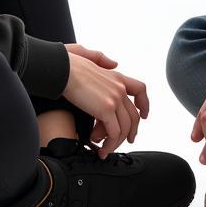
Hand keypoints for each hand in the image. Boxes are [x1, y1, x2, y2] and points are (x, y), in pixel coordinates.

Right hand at [62, 44, 149, 158]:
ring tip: (106, 150)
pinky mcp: (106, 109)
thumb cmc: (68, 63)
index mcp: (116, 76)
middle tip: (126, 141)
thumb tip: (114, 63)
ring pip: (125, 128)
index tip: (144, 115)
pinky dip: (109, 144)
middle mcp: (119, 87)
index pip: (140, 89)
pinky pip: (114, 133)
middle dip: (132, 131)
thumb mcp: (88, 56)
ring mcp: (114, 98)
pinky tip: (101, 149)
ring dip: (116, 143)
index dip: (144, 104)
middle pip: (134, 115)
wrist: (60, 68)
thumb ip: (103, 60)